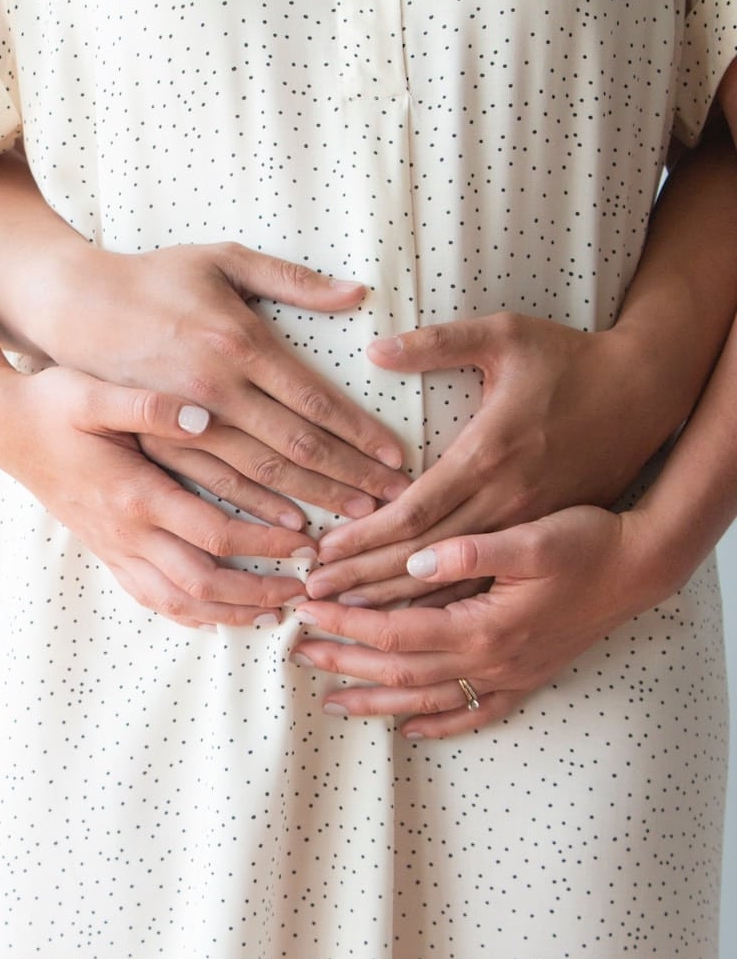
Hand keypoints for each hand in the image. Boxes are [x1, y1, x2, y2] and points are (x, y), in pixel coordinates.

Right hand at [0, 366, 316, 627]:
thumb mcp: (94, 392)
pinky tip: (215, 615)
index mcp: (134, 494)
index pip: (214, 534)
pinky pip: (149, 598)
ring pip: (176, 603)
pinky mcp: (104, 550)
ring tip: (269, 614)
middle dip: (257, 593)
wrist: (1, 427)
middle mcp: (125, 532)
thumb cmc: (50, 404)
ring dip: (227, 614)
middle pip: (202, 584)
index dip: (265, 544)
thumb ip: (150, 406)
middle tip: (302, 590)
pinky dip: (187, 614)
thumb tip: (204, 415)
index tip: (306, 541)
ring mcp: (112, 547)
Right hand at [37, 240, 410, 523]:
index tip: (397, 457)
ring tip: (354, 522)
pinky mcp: (159, 444)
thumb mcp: (221, 258)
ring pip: (260, 478)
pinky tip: (289, 530)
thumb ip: (291, 279)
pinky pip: (214, 488)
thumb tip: (356, 293)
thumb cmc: (154, 277)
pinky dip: (255, 514)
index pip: (314, 401)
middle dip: (350, 478)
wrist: (74, 307)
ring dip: (312, 501)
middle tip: (393, 502)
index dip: (360, 433)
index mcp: (239, 343)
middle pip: (296, 448)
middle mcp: (215, 391)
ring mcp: (185, 424)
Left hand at [291, 505, 659, 735]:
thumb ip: (469, 551)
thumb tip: (413, 561)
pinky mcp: (527, 679)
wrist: (642, 567)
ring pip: (428, 700)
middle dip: (345, 662)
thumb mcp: (530, 536)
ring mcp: (509, 677)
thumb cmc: (587, 542)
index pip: (394, 630)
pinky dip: (440, 725)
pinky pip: (475, 713)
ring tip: (331, 701)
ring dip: (377, 701)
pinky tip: (411, 729)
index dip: (346, 621)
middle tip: (297, 652)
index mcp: (483, 626)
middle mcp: (491, 662)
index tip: (307, 609)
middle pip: (399, 671)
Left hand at [305, 315, 675, 604]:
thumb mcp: (506, 335)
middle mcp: (505, 501)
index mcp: (488, 455)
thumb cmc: (571, 359)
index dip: (363, 537)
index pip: (413, 512)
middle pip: (422, 558)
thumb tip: (376, 349)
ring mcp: (527, 526)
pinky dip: (446, 605)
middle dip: (363, 580)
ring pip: (453, 583)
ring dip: (397, 603)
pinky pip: (487, 585)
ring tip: (345, 618)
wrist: (646, 394)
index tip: (321, 554)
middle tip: (312, 596)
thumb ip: (439, 343)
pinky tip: (412, 623)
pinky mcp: (542, 537)